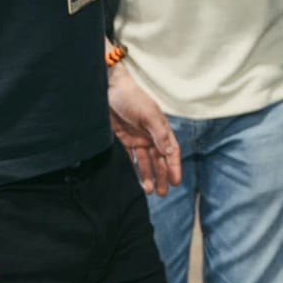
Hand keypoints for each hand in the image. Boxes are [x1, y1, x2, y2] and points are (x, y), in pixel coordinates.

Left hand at [107, 65, 182, 195]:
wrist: (107, 88)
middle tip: (162, 194)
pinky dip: (132, 169)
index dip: (174, 166)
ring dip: (147, 176)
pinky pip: (129, 158)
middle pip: (158, 160)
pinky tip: (133, 181)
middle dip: (161, 176)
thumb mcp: (149, 115)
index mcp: (159, 128)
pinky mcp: (121, 139)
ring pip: (144, 161)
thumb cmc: (131, 97)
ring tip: (147, 191)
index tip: (175, 182)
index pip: (170, 151)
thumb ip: (159, 134)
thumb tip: (170, 153)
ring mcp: (135, 138)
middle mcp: (149, 135)